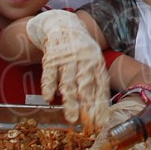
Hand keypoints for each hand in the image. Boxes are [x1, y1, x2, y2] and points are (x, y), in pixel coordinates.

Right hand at [26, 10, 109, 129]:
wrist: (62, 25)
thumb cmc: (80, 51)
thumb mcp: (93, 62)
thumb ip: (96, 83)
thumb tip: (101, 110)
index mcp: (96, 63)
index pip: (101, 87)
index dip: (101, 105)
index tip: (101, 122)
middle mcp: (84, 61)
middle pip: (86, 86)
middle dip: (88, 106)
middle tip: (88, 124)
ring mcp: (68, 58)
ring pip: (69, 82)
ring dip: (70, 101)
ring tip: (71, 118)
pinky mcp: (52, 57)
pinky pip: (50, 72)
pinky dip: (49, 85)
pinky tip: (48, 98)